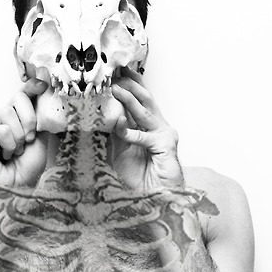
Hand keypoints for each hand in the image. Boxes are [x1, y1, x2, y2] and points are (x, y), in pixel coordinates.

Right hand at [0, 78, 47, 185]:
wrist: (16, 189)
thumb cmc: (26, 169)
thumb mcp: (41, 139)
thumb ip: (41, 117)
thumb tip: (45, 93)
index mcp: (18, 118)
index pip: (23, 94)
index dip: (32, 86)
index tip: (42, 82)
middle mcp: (3, 118)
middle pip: (18, 99)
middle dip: (29, 120)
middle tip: (28, 140)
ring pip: (8, 112)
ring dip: (19, 136)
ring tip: (15, 151)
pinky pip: (1, 129)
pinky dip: (9, 144)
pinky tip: (4, 156)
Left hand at [110, 68, 183, 189]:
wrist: (156, 200)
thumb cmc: (141, 181)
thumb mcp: (121, 152)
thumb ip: (116, 134)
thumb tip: (105, 116)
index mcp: (147, 128)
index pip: (138, 101)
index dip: (128, 86)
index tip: (114, 73)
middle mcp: (158, 128)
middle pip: (144, 100)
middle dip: (130, 84)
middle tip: (116, 72)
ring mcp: (164, 135)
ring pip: (144, 112)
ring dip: (129, 99)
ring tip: (116, 87)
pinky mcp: (166, 145)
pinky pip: (144, 135)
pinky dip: (130, 131)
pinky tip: (119, 125)